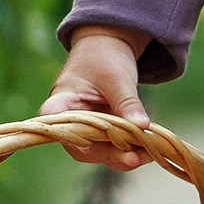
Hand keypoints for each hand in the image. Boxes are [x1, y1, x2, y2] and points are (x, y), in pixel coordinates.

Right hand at [40, 28, 151, 167]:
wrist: (109, 45)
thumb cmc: (105, 56)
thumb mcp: (117, 77)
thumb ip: (127, 102)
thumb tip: (142, 127)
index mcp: (61, 101)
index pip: (55, 123)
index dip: (68, 137)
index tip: (88, 145)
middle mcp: (69, 121)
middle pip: (81, 146)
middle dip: (108, 154)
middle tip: (133, 158)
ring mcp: (85, 128)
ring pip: (99, 152)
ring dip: (123, 156)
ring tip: (148, 155)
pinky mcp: (101, 132)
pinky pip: (112, 147)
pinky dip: (129, 150)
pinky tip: (148, 151)